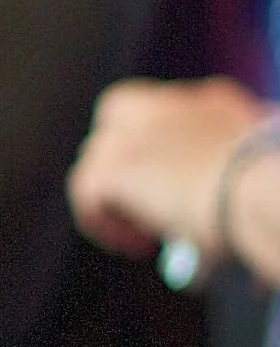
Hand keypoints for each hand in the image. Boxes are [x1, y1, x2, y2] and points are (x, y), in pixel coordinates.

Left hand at [67, 76, 267, 259]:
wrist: (271, 193)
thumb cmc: (277, 197)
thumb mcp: (264, 180)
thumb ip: (241, 188)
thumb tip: (228, 237)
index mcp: (214, 103)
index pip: (172, 115)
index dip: (165, 153)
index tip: (176, 192)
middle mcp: (170, 106)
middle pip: (120, 118)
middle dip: (124, 159)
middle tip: (143, 206)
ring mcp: (137, 132)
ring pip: (99, 156)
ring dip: (114, 196)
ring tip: (144, 236)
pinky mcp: (116, 165)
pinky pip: (85, 191)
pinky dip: (101, 220)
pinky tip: (136, 244)